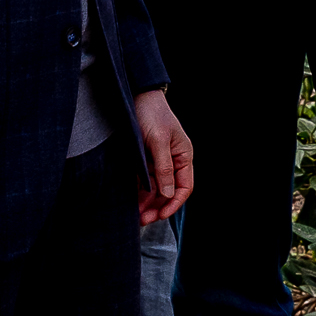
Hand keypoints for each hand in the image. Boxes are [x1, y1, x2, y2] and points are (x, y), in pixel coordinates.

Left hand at [134, 88, 193, 224]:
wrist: (134, 94)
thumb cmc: (151, 113)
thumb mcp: (158, 140)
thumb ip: (164, 168)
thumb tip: (168, 194)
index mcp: (183, 156)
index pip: (184, 187)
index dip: (174, 203)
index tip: (161, 215)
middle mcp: (173, 161)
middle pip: (169, 192)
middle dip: (158, 207)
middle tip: (143, 220)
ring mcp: (159, 161)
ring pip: (156, 189)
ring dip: (147, 203)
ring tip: (135, 215)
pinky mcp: (145, 160)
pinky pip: (144, 181)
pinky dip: (139, 192)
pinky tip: (131, 201)